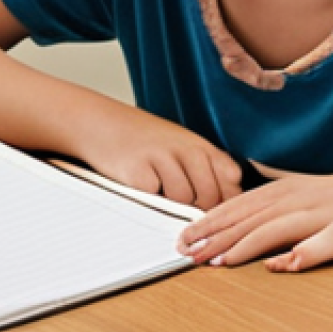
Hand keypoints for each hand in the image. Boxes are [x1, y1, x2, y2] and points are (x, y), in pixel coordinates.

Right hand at [82, 110, 241, 210]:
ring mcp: (162, 159)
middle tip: (179, 203)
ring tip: (157, 187)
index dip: (225, 199)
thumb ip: (207, 169)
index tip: (212, 206)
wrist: (100, 123)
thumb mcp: (181, 145)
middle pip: (210, 196)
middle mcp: (185, 148)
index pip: (232, 179)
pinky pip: (157, 199)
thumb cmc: (142, 139)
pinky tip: (141, 183)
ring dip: (172, 203)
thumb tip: (230, 206)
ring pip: (184, 200)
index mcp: (200, 144)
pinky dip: (150, 198)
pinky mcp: (139, 173)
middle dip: (198, 208)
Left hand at [175, 162, 332, 271]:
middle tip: (185, 253)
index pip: (237, 207)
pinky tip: (279, 267)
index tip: (183, 238)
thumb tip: (248, 185)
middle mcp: (297, 199)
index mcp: (284, 191)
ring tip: (218, 262)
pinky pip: (320, 245)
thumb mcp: (305, 186)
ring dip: (243, 247)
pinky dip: (299, 255)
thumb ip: (276, 190)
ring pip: (274, 230)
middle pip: (248, 219)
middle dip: (214, 236)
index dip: (208, 222)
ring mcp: (321, 215)